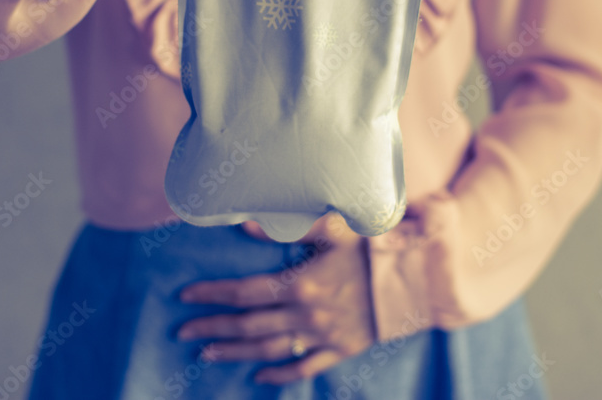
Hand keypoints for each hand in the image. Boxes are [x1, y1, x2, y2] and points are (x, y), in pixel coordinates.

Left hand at [176, 213, 375, 385]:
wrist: (419, 279)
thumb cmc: (374, 247)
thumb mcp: (334, 228)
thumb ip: (289, 227)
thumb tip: (245, 225)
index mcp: (301, 283)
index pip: (244, 292)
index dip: (212, 294)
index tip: (186, 296)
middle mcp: (307, 315)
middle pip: (248, 326)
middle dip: (211, 328)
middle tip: (182, 331)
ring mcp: (322, 337)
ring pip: (268, 351)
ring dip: (234, 354)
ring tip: (205, 354)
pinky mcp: (340, 351)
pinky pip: (303, 369)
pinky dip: (278, 375)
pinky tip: (257, 376)